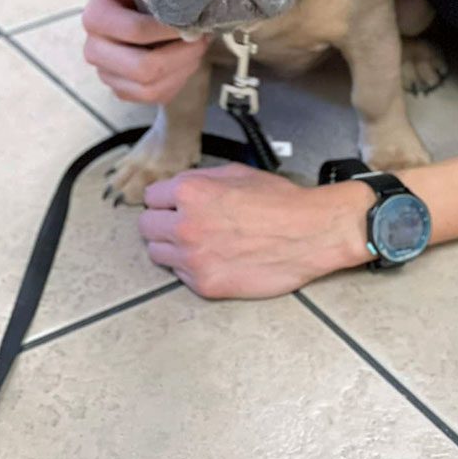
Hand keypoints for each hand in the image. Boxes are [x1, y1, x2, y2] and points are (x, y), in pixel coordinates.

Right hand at [83, 0, 211, 104]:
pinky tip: (186, 61)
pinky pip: (154, 96)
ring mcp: (106, 73)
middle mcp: (94, 49)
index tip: (192, 20)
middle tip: (201, 37)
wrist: (133, 4)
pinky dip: (177, 81)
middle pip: (144, 67)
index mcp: (95, 17)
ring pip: (151, 87)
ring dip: (183, 68)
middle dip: (182, 53)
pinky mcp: (122, 89)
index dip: (170, 30)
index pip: (135, 31)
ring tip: (197, 47)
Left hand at [138, 164, 373, 298]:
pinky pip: (180, 275)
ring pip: (157, 254)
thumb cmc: (280, 202)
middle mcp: (184, 225)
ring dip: (173, 247)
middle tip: (185, 223)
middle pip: (147, 227)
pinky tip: (216, 257)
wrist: (310, 233)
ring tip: (200, 242)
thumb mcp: (237, 173)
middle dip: (163, 222)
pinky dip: (193, 268)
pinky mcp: (205, 284)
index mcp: (190, 192)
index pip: (151, 197)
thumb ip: (200, 180)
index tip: (174, 204)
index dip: (165, 199)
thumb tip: (178, 188)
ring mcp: (192, 258)